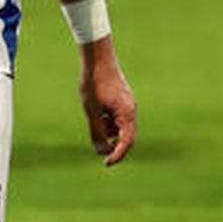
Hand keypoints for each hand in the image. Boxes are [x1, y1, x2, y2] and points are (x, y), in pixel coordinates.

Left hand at [78, 40, 136, 166]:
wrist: (98, 58)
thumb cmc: (94, 82)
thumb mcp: (91, 110)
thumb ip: (96, 131)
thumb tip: (100, 150)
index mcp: (126, 113)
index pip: (126, 142)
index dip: (117, 155)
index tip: (106, 163)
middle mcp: (131, 109)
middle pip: (127, 136)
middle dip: (113, 145)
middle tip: (99, 149)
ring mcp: (128, 103)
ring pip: (122, 126)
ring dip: (109, 131)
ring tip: (94, 122)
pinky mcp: (123, 98)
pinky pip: (119, 117)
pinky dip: (109, 121)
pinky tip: (97, 113)